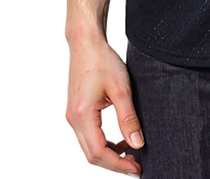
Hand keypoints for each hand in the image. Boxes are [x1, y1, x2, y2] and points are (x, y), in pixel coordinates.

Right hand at [65, 34, 144, 174]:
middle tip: (137, 166)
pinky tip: (120, 140)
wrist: (86, 43)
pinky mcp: (76, 112)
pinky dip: (103, 143)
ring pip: (89, 147)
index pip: (99, 153)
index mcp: (82, 115)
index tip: (137, 168)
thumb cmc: (102, 60)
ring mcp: (72, 116)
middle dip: (115, 164)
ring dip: (109, 155)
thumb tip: (137, 144)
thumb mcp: (121, 89)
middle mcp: (73, 119)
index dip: (119, 164)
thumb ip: (129, 119)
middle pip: (92, 155)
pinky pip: (88, 136)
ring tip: (131, 154)